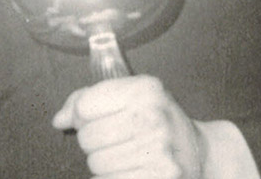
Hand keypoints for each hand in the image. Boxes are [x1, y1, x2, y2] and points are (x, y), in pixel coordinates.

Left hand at [52, 75, 208, 178]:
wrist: (201, 154)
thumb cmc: (156, 120)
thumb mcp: (128, 96)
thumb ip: (87, 99)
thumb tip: (59, 120)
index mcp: (144, 91)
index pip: (84, 107)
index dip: (81, 115)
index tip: (95, 118)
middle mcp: (154, 118)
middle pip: (87, 137)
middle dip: (93, 141)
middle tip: (114, 139)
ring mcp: (159, 152)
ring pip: (96, 163)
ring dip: (102, 162)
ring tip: (123, 155)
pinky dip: (110, 178)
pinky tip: (127, 169)